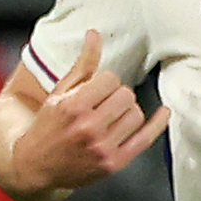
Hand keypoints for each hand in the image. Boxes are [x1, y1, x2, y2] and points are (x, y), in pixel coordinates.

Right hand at [9, 32, 167, 194]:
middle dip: (116, 96)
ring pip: (136, 114)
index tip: (97, 89)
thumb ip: (82, 65)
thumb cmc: (49, 126)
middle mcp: (88, 127)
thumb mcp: (59, 94)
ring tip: (112, 116)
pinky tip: (164, 112)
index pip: (111, 79)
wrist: (36, 165)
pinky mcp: (115, 162)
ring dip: (128, 111)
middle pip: (126, 95)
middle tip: (104, 103)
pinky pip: (146, 138)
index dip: (105, 82)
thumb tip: (94, 34)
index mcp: (72, 107)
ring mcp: (103, 147)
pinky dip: (159, 123)